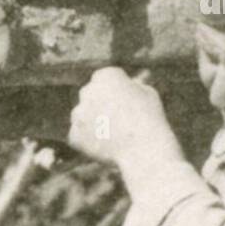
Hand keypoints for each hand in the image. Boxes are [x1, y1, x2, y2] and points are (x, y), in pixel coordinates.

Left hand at [67, 67, 183, 175]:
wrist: (143, 149)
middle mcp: (87, 91)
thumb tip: (129, 86)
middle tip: (119, 120)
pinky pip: (80, 136)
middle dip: (101, 104)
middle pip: (92, 95)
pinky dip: (90, 142)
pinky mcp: (74, 135)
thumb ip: (133, 88)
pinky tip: (108, 147)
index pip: (106, 79)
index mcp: (105, 76)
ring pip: (83, 116)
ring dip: (94, 122)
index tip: (127, 102)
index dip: (118, 91)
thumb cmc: (150, 120)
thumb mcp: (147, 95)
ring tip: (116, 136)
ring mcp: (78, 113)